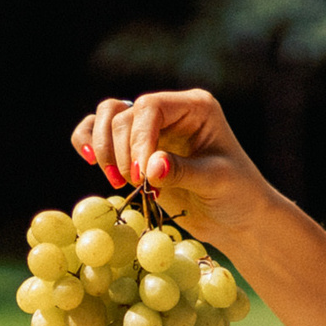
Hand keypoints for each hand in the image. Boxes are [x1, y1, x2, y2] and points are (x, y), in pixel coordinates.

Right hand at [70, 89, 283, 246]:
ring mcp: (151, 128)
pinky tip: (89, 162)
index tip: (142, 175)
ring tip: (118, 181)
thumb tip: (151, 166)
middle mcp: (170, 111)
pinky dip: (88, 143)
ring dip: (103, 149)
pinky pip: (98, 132)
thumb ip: (183, 172)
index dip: (138, 139)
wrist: (236, 218)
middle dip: (122, 152)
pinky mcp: (135, 148)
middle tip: (136, 184)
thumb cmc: (237, 195)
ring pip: (107, 117)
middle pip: (124, 114)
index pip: (151, 108)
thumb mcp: (216, 182)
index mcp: (195, 107)